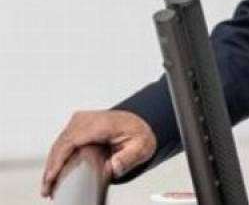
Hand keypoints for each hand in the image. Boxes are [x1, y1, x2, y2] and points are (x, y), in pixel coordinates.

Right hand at [40, 110, 155, 197]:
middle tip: (47, 190)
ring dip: (51, 166)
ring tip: (48, 187)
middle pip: (62, 144)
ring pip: (58, 144)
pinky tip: (52, 175)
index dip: (59, 159)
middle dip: (51, 168)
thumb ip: (128, 158)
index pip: (73, 140)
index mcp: (102, 123)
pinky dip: (56, 159)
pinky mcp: (76, 126)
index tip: (52, 176)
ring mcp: (80, 121)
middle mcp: (88, 119)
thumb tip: (114, 167)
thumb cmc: (139, 135)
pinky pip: (62, 143)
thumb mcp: (142, 148)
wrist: (139, 123)